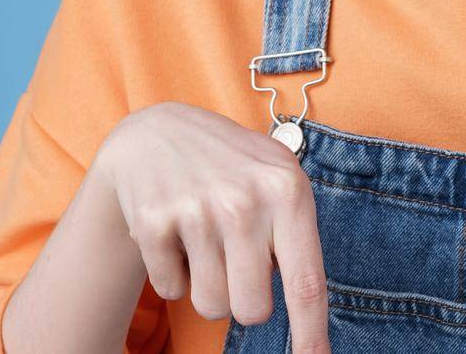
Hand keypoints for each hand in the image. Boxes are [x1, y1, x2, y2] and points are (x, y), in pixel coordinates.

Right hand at [91, 102, 330, 352]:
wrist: (156, 133)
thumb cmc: (232, 168)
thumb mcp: (278, 180)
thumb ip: (296, 237)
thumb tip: (309, 317)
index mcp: (287, 191)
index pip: (306, 282)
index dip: (312, 333)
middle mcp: (244, 201)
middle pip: (252, 310)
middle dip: (245, 300)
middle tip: (236, 262)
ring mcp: (196, 209)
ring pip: (211, 307)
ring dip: (208, 287)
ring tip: (206, 241)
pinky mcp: (153, 221)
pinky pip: (171, 292)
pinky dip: (173, 274)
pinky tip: (176, 233)